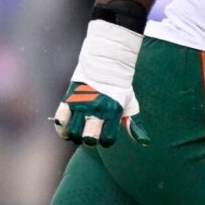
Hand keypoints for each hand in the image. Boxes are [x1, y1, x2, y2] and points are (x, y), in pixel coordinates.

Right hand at [51, 19, 145, 147]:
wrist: (105, 62)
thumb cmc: (119, 86)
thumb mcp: (130, 104)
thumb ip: (133, 124)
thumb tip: (144, 142)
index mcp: (113, 112)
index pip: (107, 139)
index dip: (105, 141)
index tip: (104, 136)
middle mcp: (97, 110)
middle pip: (89, 138)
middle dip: (89, 141)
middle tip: (88, 136)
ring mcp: (81, 104)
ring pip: (73, 132)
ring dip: (74, 137)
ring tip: (76, 133)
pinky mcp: (69, 99)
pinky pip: (60, 119)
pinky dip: (61, 127)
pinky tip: (66, 126)